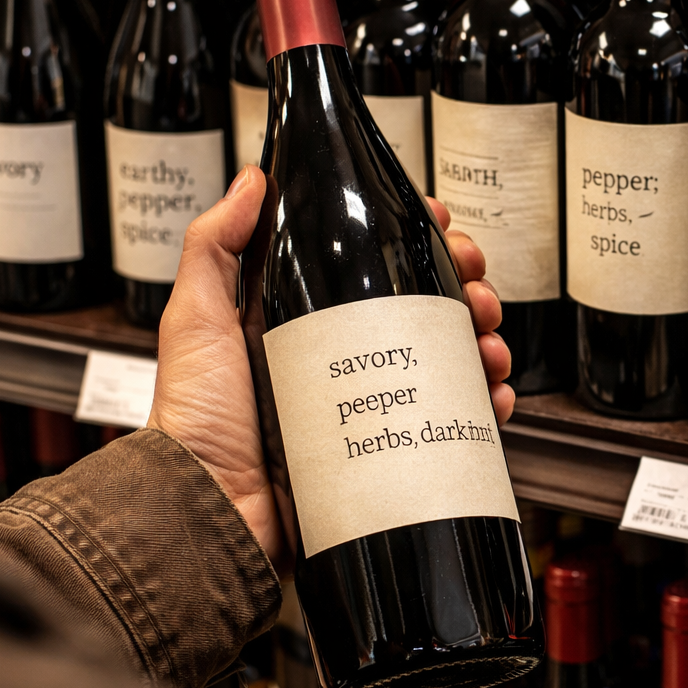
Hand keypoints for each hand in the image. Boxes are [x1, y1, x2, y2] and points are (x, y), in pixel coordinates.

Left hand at [146, 165, 513, 574]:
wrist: (210, 509)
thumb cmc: (194, 420)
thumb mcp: (195, 319)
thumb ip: (213, 246)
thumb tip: (250, 179)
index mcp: (306, 322)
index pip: (374, 266)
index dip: (416, 242)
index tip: (442, 226)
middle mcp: (344, 360)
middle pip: (426, 308)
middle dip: (467, 290)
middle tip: (478, 291)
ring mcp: (371, 407)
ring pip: (450, 361)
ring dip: (484, 343)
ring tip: (488, 344)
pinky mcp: (389, 454)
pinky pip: (453, 425)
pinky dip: (485, 405)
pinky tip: (493, 396)